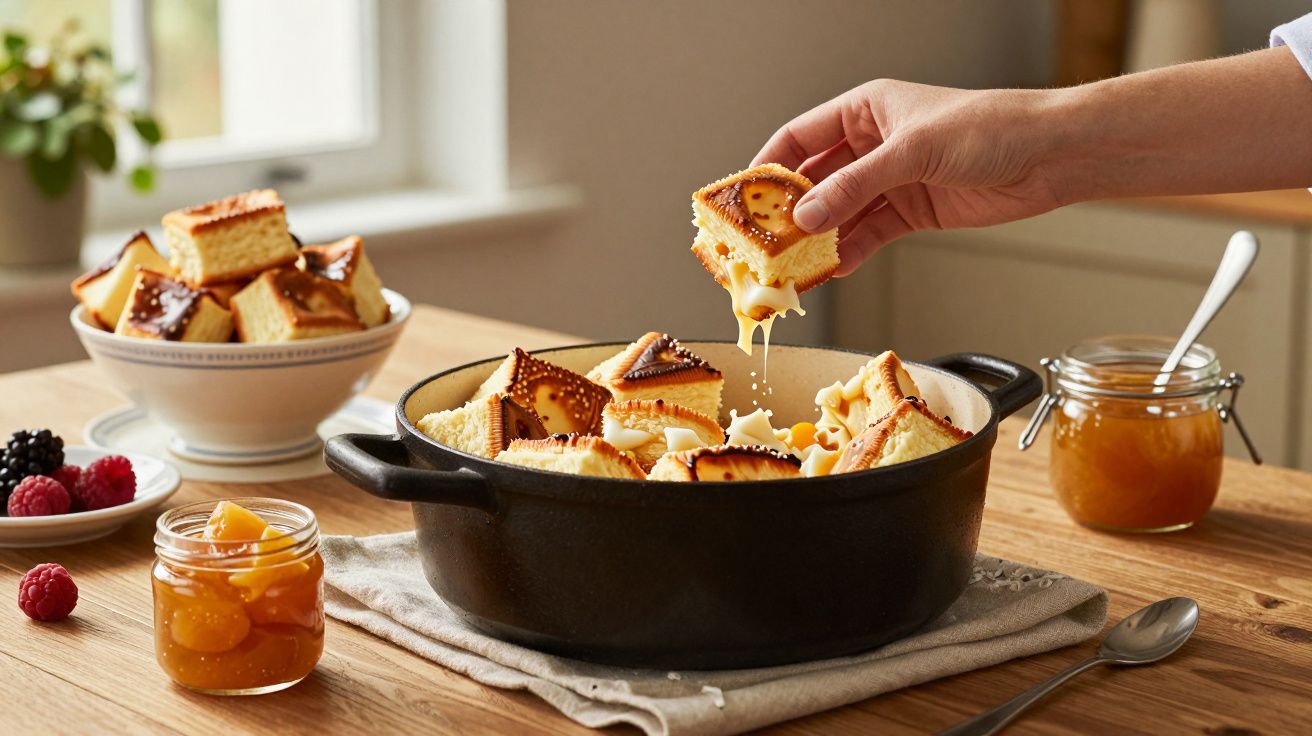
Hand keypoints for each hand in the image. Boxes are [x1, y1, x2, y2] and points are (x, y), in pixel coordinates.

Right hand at [753, 80, 1065, 275]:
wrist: (1048, 156)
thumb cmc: (990, 128)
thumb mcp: (913, 152)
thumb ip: (856, 185)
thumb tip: (808, 214)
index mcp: (865, 110)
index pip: (799, 138)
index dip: (768, 168)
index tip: (743, 199)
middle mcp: (873, 144)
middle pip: (815, 180)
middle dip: (790, 212)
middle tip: (764, 243)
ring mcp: (891, 180)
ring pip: (839, 213)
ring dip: (818, 239)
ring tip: (794, 265)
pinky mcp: (911, 212)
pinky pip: (868, 234)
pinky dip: (849, 252)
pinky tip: (833, 269)